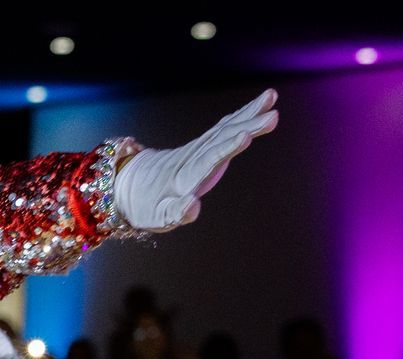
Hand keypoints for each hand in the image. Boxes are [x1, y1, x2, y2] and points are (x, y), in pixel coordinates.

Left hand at [113, 90, 279, 230]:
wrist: (130, 187)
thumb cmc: (146, 207)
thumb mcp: (158, 217)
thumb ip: (176, 213)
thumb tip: (193, 207)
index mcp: (185, 177)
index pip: (208, 160)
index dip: (226, 148)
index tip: (245, 135)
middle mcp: (192, 157)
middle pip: (222, 138)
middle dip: (247, 126)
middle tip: (272, 115)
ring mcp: (198, 148)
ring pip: (225, 127)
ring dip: (249, 113)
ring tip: (272, 97)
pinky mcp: (202, 146)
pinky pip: (223, 127)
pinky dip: (241, 115)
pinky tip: (258, 105)